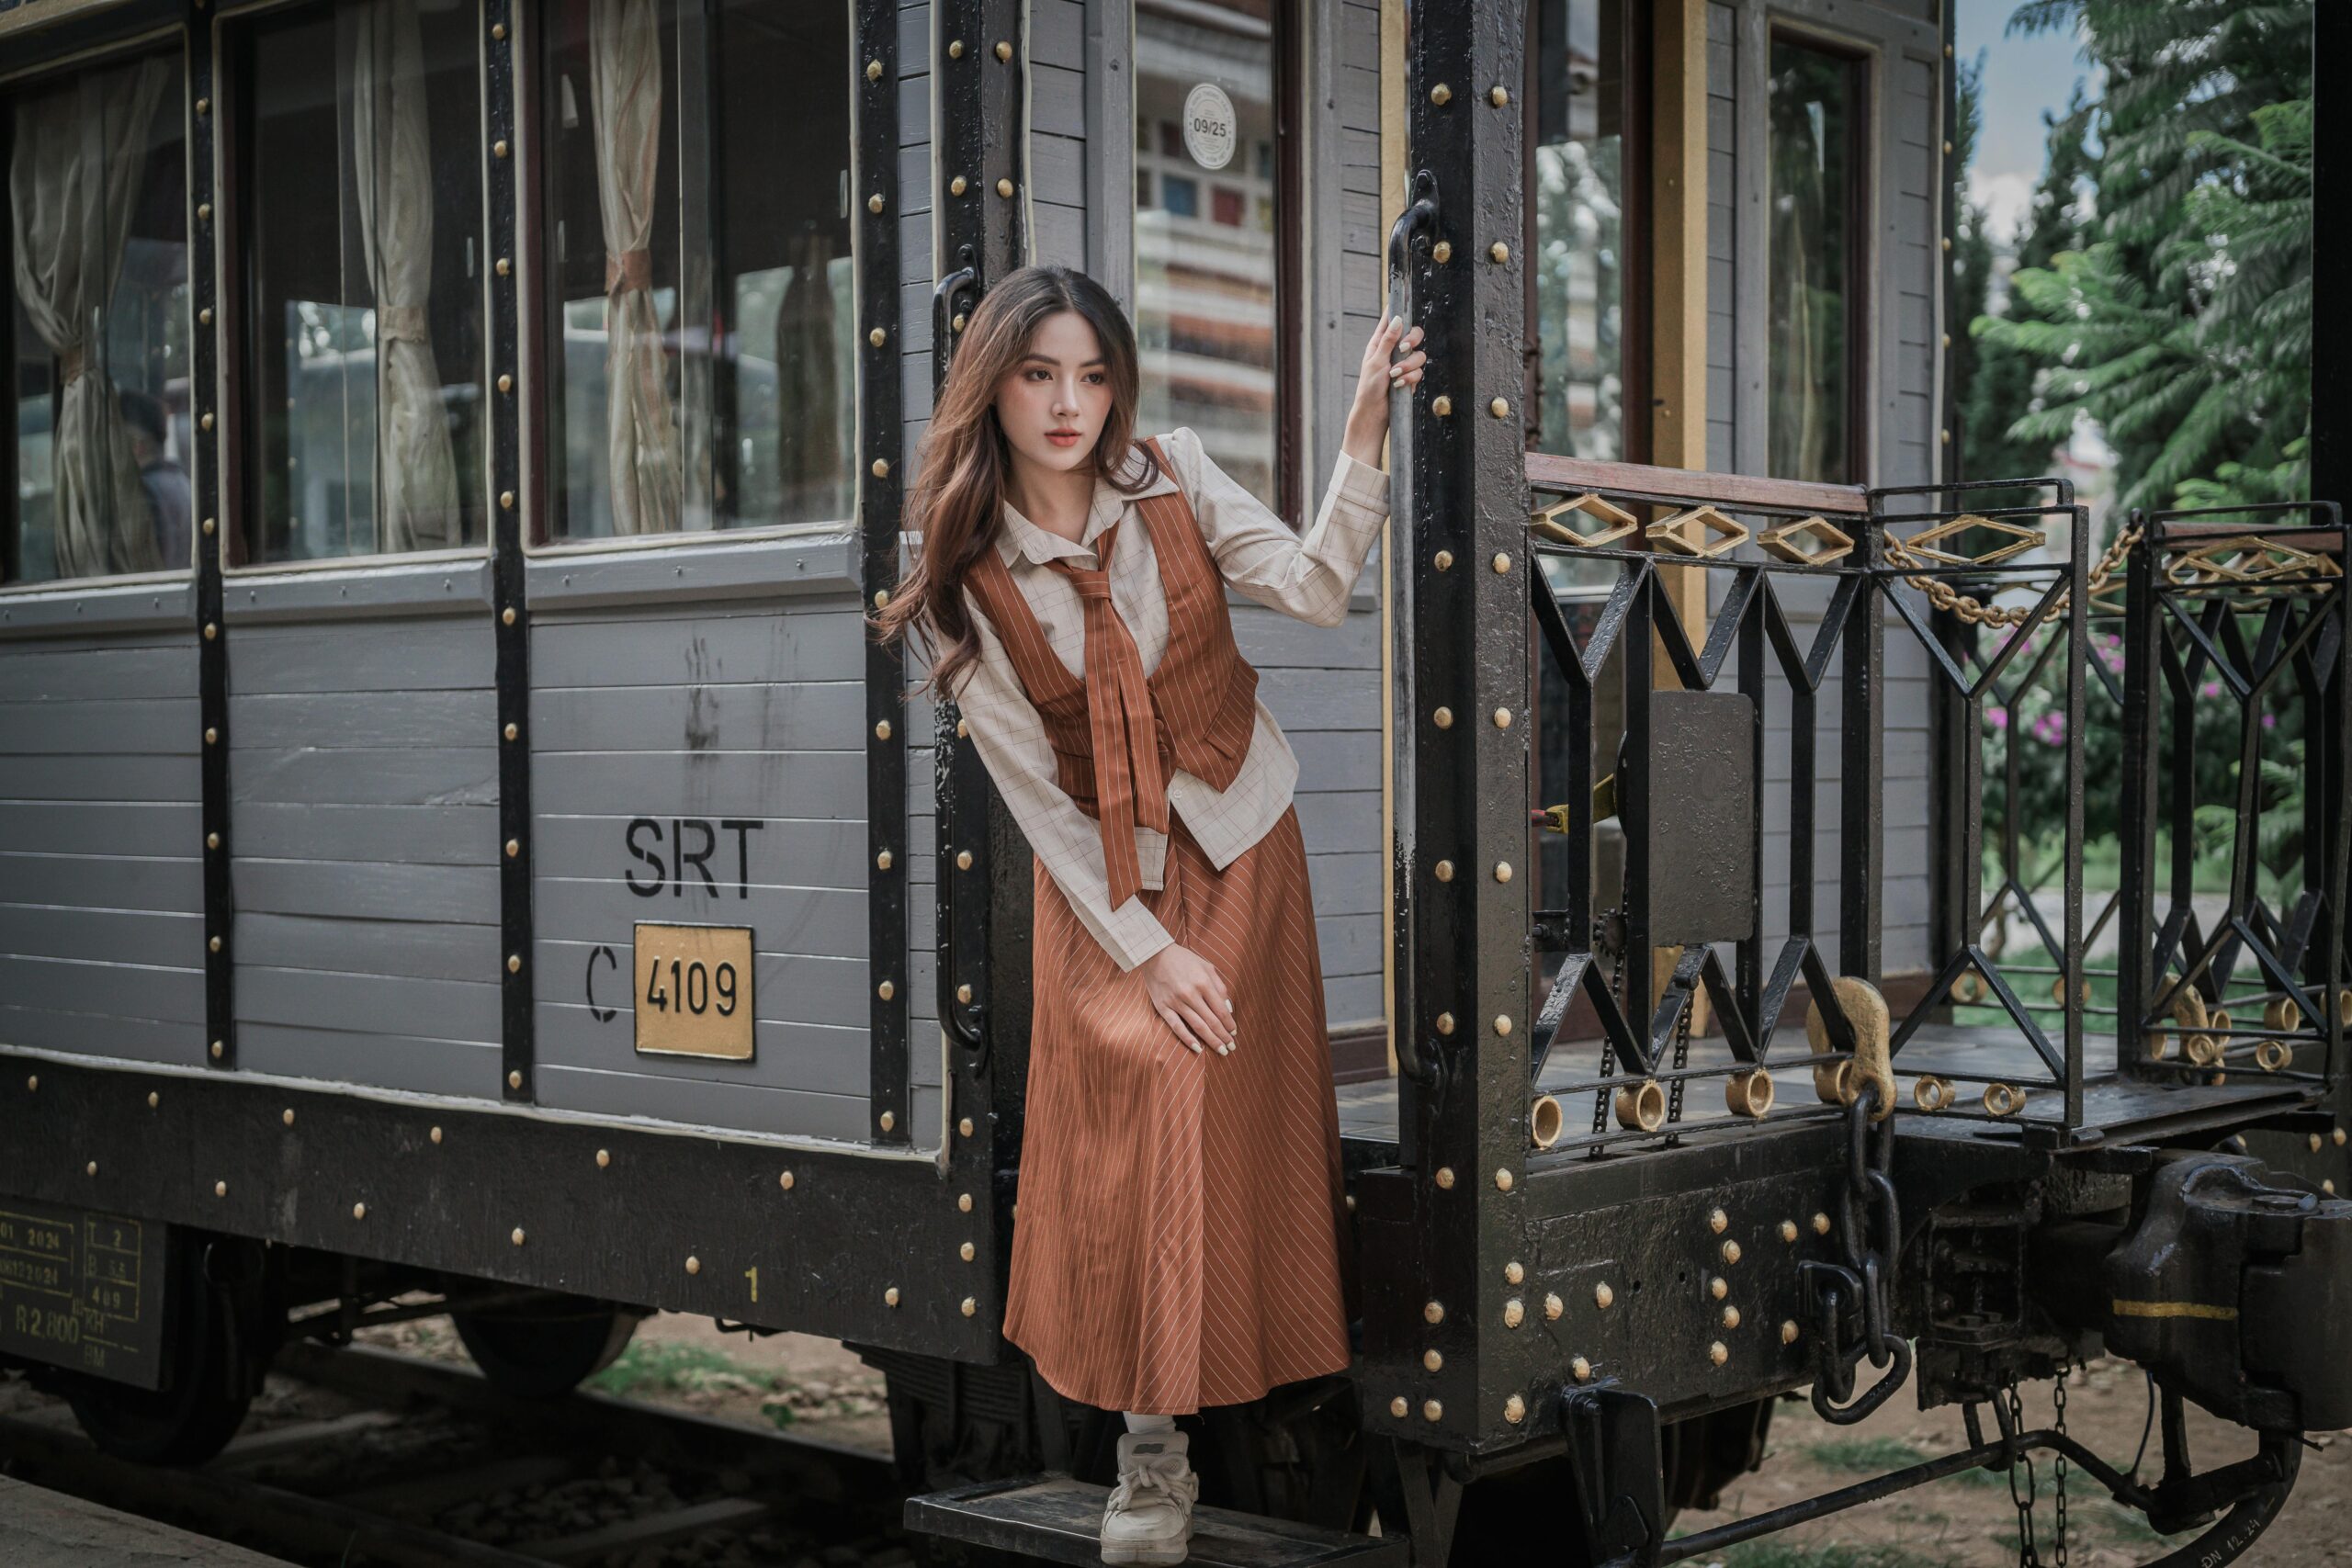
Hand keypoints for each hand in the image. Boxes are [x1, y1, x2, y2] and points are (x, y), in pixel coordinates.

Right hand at [1141, 944, 1238, 1055]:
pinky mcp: (1163, 1007)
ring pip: (1198, 1026)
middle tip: (1231, 1047)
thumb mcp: (1207, 966)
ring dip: (1211, 1040)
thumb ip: (1220, 986)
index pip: (1221, 1010)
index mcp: (1204, 983)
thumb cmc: (1184, 960)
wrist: (1155, 954)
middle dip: (1223, 1036)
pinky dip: (1188, 1039)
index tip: (1234, 1033)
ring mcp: (1176, 1002)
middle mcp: (1191, 994)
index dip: (1229, 1024)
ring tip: (1221, 1050)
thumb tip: (1228, 1009)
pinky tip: (1198, 1049)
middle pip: (1212, 1021)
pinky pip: (1177, 1027)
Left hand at [1342, 314, 1426, 469]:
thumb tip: (1398, 319)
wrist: (1374, 413)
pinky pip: (1419, 372)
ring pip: (1419, 355)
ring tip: (1395, 376)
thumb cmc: (1369, 388)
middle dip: (1412, 340)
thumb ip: (1389, 340)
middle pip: (1414, 334)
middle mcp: (1393, 351)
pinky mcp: (1410, 377)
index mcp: (1380, 343)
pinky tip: (1399, 385)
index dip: (1399, 312)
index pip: (1392, 321)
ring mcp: (1403, 364)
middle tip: (1405, 347)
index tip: (1405, 301)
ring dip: (1409, 366)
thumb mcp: (1376, 361)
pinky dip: (1410, 378)